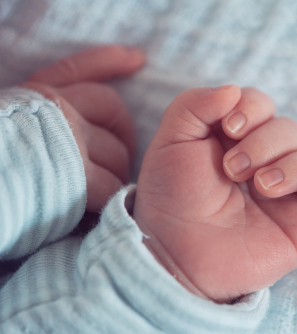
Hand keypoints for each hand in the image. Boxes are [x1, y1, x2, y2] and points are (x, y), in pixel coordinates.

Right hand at [22, 45, 144, 211]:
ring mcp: (68, 142)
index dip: (109, 62)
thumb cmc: (0, 157)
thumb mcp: (9, 114)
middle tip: (121, 152)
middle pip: (112, 109)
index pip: (79, 70)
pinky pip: (112, 185)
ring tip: (104, 188)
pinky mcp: (76, 178)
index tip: (136, 59)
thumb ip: (33, 108)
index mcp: (34, 95)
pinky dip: (109, 197)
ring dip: (116, 172)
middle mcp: (55, 109)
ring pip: (117, 151)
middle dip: (122, 132)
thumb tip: (59, 106)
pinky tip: (103, 206)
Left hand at [134, 86, 296, 302]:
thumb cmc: (171, 197)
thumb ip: (196, 104)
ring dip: (293, 167)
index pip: (265, 107)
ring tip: (260, 187)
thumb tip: (235, 91)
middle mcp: (269, 164)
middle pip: (291, 131)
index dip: (254, 108)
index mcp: (241, 141)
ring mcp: (289, 197)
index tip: (228, 128)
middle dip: (264, 143)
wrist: (172, 251)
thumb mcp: (172, 141)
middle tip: (232, 170)